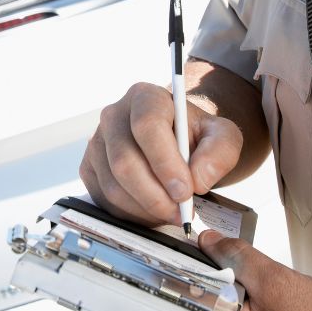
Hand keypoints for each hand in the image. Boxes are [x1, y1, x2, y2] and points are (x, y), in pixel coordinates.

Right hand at [79, 82, 242, 225]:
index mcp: (145, 97)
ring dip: (145, 208)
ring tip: (172, 213)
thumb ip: (221, 152)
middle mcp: (113, 115)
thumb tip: (198, 178)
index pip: (147, 126)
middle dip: (155, 195)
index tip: (186, 190)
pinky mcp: (89, 168)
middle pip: (124, 162)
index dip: (165, 163)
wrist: (178, 144)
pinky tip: (152, 211)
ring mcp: (96, 142)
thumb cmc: (197, 138)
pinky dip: (131, 214)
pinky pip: (104, 199)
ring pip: (114, 185)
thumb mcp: (222, 137)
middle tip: (181, 212)